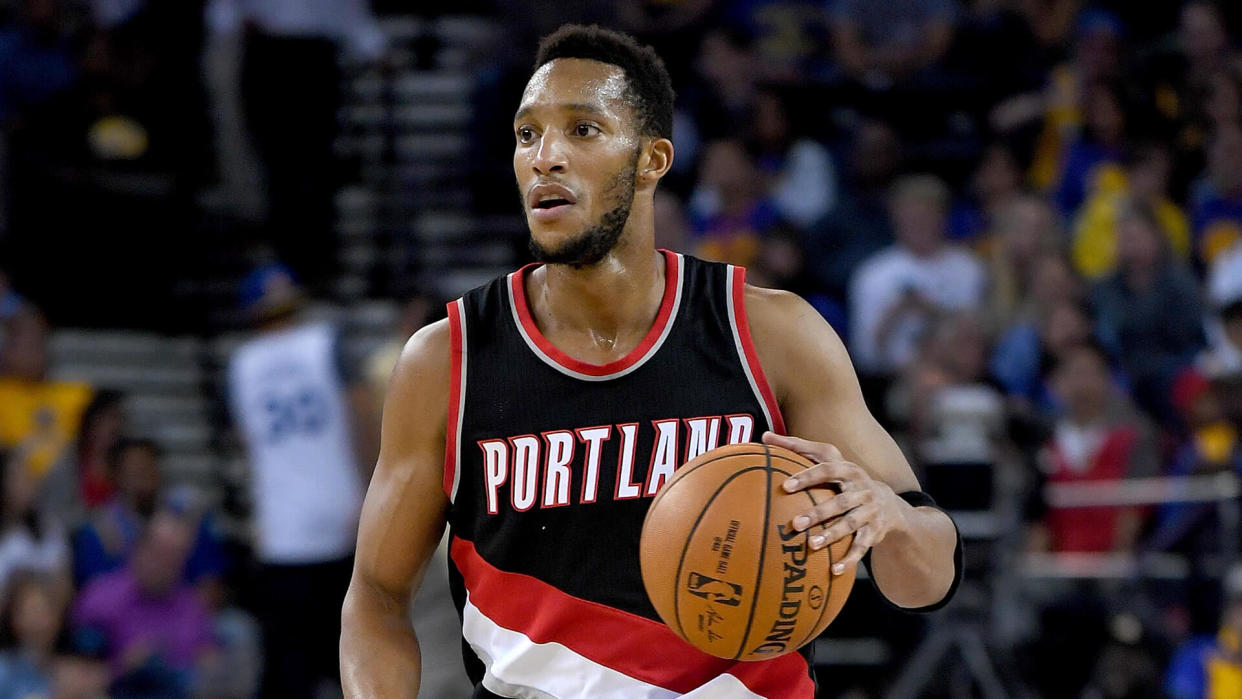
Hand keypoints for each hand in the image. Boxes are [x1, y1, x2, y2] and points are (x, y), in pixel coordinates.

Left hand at [762, 432, 908, 575]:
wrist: (888, 503)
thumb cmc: (845, 479)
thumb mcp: (829, 459)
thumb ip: (798, 448)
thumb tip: (764, 436)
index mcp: (848, 470)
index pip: (827, 470)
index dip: (807, 477)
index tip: (786, 486)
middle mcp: (862, 490)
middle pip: (839, 502)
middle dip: (818, 513)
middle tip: (795, 524)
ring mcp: (869, 512)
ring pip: (850, 525)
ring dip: (831, 536)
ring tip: (811, 546)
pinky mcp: (874, 533)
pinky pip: (861, 548)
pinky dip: (849, 560)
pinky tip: (833, 571)